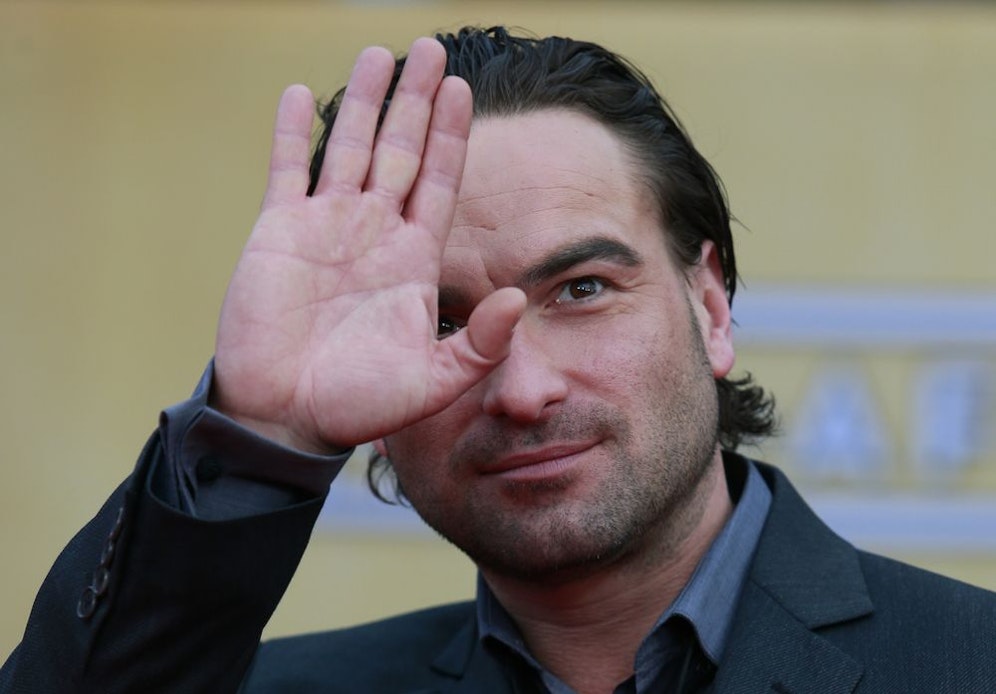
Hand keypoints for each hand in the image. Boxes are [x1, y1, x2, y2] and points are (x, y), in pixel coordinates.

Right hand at [212, 38, 524, 452]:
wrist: (287, 417)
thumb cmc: (359, 404)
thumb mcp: (433, 381)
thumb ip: (479, 344)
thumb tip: (518, 297)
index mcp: (413, 259)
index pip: (440, 181)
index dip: (453, 136)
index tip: (464, 90)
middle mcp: (374, 232)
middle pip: (401, 149)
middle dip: (417, 100)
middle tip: (431, 49)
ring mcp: (325, 226)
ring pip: (348, 146)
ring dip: (364, 101)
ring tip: (379, 54)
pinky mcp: (278, 232)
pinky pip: (286, 169)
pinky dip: (291, 132)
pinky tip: (301, 93)